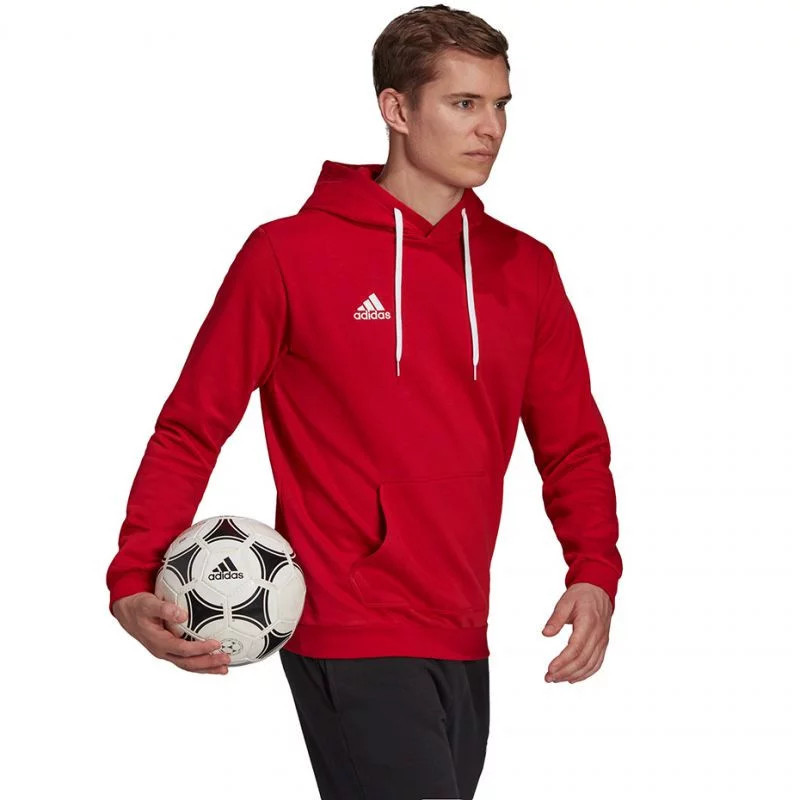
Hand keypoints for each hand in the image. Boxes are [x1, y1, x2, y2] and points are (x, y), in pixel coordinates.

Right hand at [112, 591, 230, 674]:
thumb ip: (164, 609)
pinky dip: (201, 662)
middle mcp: (163, 651)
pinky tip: (214, 659)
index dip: (199, 649)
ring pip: (188, 665)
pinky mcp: (170, 650)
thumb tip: (183, 615)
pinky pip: (187, 659)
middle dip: (208, 664)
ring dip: (206, 668)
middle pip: (188, 663)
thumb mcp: (148, 604)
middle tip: (226, 660)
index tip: (216, 643)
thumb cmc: (139, 607)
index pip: (182, 649)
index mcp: (158, 642)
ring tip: (224, 668)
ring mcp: (167, 653)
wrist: (128, 613)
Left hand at [541, 582, 612, 683]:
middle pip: (583, 660)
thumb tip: (546, 633)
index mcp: (588, 623)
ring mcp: (602, 641)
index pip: (576, 648)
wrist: (599, 591)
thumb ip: (556, 618)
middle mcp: (598, 635)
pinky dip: (585, 674)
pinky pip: (596, 663)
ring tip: (556, 679)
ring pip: (590, 665)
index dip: (563, 661)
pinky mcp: (602, 644)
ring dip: (573, 675)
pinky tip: (572, 678)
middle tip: (549, 677)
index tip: (550, 668)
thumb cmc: (582, 595)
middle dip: (565, 672)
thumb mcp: (565, 601)